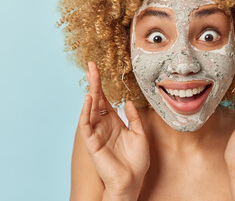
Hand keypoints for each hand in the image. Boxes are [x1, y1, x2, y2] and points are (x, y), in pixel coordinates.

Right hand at [78, 61, 149, 197]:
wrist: (132, 180)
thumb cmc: (136, 160)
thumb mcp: (139, 134)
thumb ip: (133, 117)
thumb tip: (127, 101)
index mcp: (115, 122)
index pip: (106, 100)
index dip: (103, 86)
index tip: (99, 71)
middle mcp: (104, 125)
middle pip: (96, 100)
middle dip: (94, 82)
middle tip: (91, 65)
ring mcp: (96, 133)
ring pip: (90, 109)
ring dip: (90, 91)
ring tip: (91, 75)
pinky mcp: (92, 142)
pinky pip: (86, 125)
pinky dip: (86, 112)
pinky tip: (89, 98)